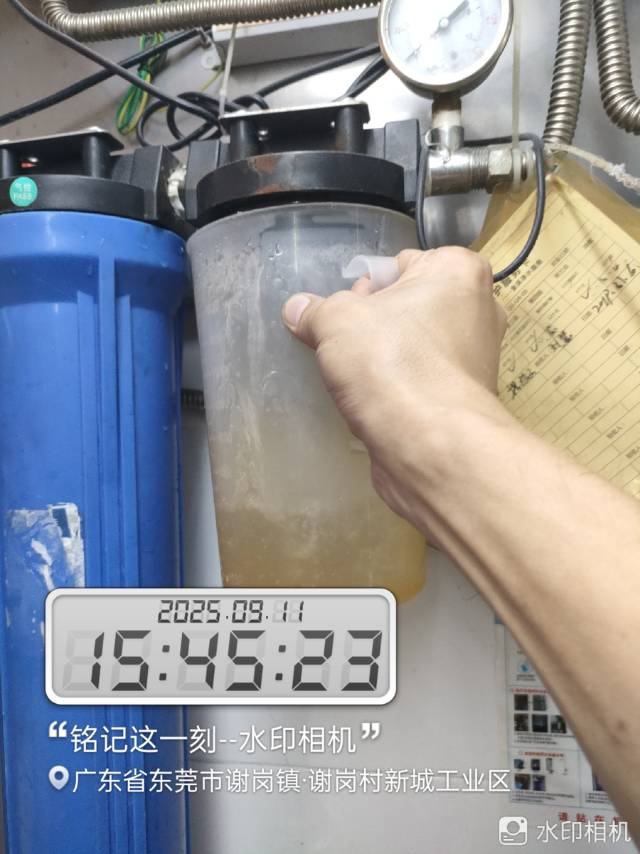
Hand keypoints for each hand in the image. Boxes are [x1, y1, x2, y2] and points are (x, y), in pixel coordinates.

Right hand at [282, 247, 507, 531]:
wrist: (428, 443)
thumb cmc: (390, 362)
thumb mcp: (335, 321)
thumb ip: (315, 310)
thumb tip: (297, 309)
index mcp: (459, 272)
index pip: (401, 264)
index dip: (366, 286)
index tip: (347, 312)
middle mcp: (479, 310)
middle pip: (409, 306)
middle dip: (375, 323)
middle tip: (347, 345)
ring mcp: (477, 359)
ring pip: (414, 347)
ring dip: (384, 360)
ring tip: (356, 378)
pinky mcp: (466, 400)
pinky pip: (422, 382)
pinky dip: (399, 390)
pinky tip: (374, 404)